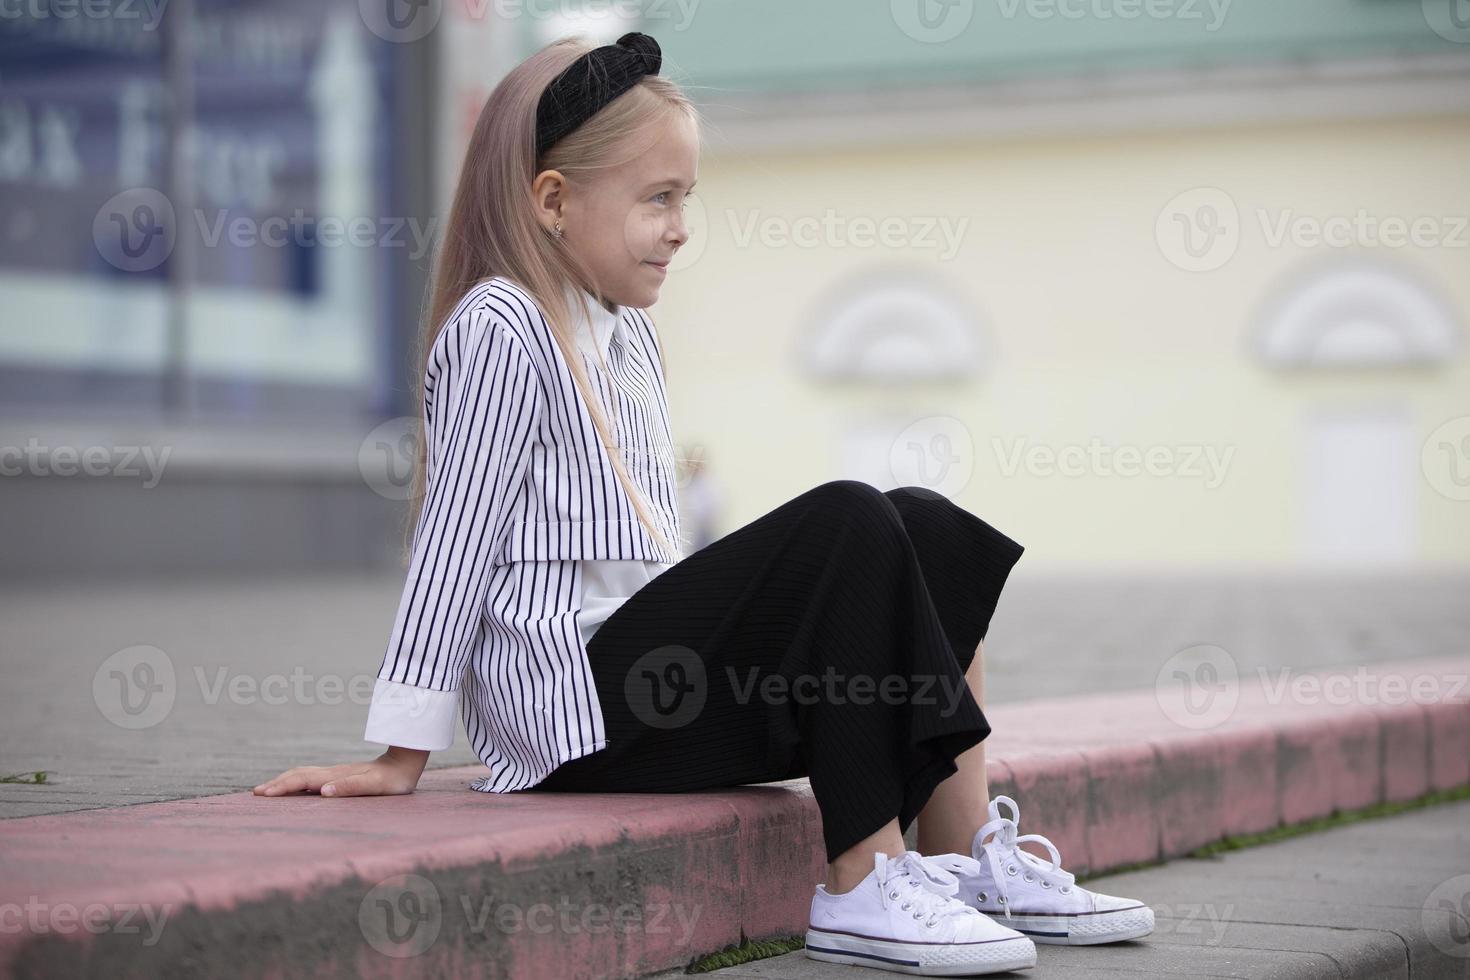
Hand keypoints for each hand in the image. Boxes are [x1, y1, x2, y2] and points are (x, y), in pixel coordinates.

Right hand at [253, 746, 429, 797]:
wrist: (406, 763)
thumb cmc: (393, 780)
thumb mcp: (375, 786)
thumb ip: (351, 787)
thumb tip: (323, 791)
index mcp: (336, 776)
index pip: (302, 780)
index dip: (282, 786)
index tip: (263, 794)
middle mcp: (332, 773)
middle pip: (298, 775)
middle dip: (276, 784)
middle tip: (255, 794)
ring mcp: (335, 773)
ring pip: (303, 774)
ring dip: (284, 781)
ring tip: (267, 790)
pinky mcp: (340, 776)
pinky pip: (311, 778)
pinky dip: (296, 782)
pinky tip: (294, 788)